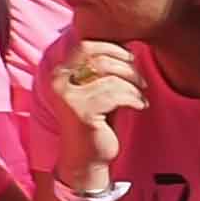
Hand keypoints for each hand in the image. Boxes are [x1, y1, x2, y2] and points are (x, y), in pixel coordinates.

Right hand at [34, 36, 141, 184]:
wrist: (88, 156)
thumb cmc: (99, 120)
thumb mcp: (101, 89)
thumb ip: (106, 69)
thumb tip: (128, 44)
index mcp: (61, 71)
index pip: (86, 45)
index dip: (113, 47)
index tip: (132, 59)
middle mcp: (58, 80)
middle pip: (99, 57)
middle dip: (127, 66)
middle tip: (141, 81)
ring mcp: (67, 96)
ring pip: (112, 77)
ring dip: (134, 86)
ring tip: (141, 96)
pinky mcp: (80, 111)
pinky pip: (116, 95)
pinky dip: (134, 99)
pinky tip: (140, 106)